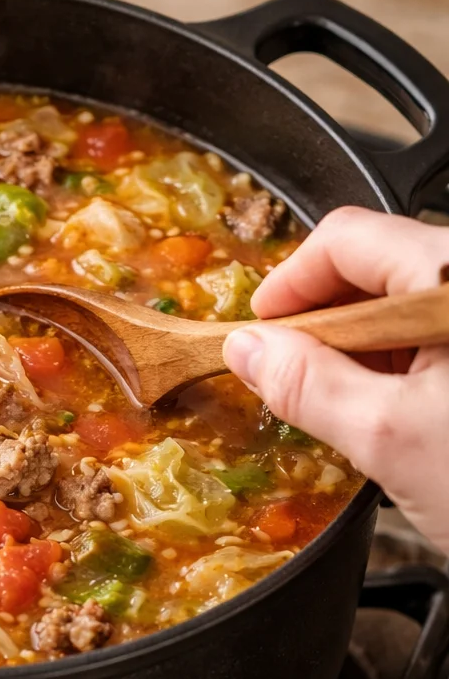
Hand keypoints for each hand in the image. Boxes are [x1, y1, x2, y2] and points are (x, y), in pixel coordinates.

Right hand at [223, 206, 448, 553]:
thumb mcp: (390, 439)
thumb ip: (307, 385)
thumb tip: (249, 351)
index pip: (349, 239)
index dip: (290, 285)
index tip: (257, 333)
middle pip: (380, 268)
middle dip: (324, 322)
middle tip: (288, 378)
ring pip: (410, 308)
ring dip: (363, 352)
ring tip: (344, 411)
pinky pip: (442, 340)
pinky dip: (405, 370)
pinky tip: (394, 418)